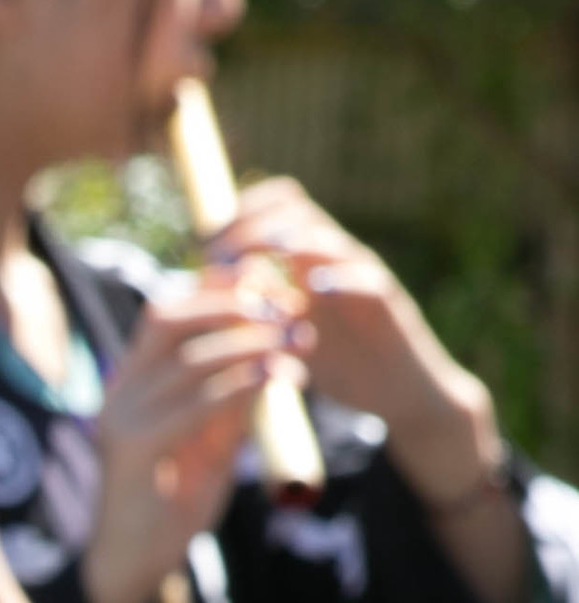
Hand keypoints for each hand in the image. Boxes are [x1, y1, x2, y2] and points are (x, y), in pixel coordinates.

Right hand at [82, 269, 307, 602]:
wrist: (132, 566)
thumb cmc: (171, 506)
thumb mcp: (210, 442)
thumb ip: (232, 402)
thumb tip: (276, 358)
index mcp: (131, 382)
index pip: (167, 313)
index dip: (216, 289)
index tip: (268, 283)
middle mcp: (120, 391)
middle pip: (169, 318)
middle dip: (231, 305)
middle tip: (284, 310)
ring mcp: (122, 419)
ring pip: (188, 360)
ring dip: (248, 344)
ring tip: (293, 342)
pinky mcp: (134, 450)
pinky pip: (193, 406)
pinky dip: (238, 387)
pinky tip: (272, 379)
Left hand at [213, 176, 503, 504]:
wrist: (400, 394)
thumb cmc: (341, 364)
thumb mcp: (289, 333)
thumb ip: (259, 307)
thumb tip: (208, 290)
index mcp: (313, 260)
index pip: (278, 208)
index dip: (239, 213)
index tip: (203, 241)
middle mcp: (338, 259)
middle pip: (296, 212)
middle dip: (250, 225)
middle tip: (217, 254)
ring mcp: (364, 278)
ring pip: (328, 240)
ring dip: (288, 243)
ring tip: (258, 258)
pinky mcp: (389, 307)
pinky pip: (367, 282)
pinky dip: (341, 280)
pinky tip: (314, 288)